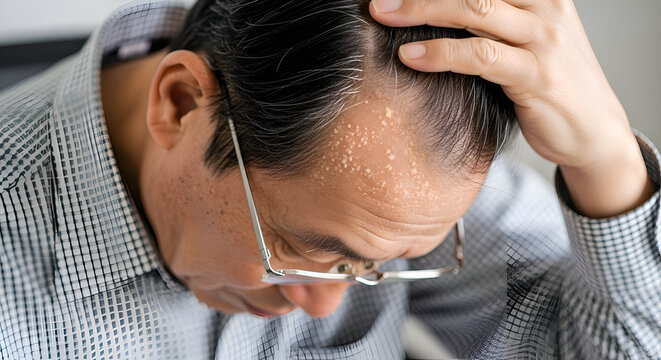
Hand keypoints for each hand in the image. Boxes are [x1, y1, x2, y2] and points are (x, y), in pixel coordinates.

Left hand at [370, 0, 654, 217]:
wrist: (595, 130)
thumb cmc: (549, 83)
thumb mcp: (524, 40)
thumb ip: (490, 21)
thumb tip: (433, 13)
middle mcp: (545, 7)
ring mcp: (544, 39)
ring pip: (476, 9)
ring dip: (423, 9)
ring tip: (383, 15)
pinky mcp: (537, 76)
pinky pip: (482, 57)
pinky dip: (442, 53)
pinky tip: (411, 57)